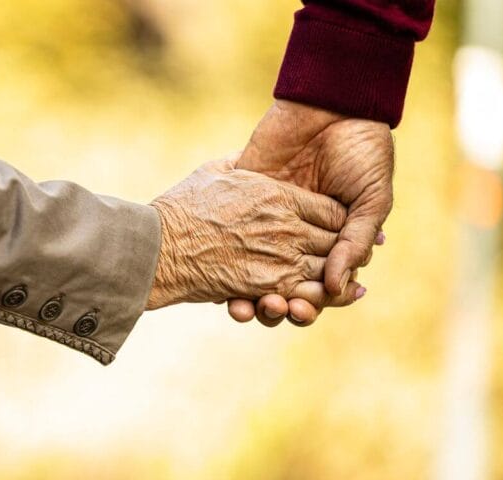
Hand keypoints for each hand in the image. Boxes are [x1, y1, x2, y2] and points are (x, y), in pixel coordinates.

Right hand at [146, 156, 361, 309]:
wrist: (159, 247)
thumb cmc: (181, 208)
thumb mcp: (215, 171)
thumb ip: (240, 162)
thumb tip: (247, 154)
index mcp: (279, 196)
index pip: (332, 211)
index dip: (339, 221)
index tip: (336, 227)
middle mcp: (287, 227)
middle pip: (337, 241)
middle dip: (343, 251)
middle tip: (343, 259)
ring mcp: (280, 259)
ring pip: (327, 271)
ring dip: (331, 279)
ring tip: (333, 285)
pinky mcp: (266, 287)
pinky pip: (302, 296)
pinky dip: (312, 301)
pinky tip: (315, 302)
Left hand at [230, 100, 392, 325]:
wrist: (333, 104)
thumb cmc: (362, 151)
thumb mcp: (370, 198)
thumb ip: (354, 242)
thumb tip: (337, 286)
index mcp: (329, 241)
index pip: (316, 287)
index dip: (311, 304)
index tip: (303, 309)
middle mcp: (296, 238)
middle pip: (283, 286)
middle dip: (280, 304)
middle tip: (277, 308)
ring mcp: (267, 223)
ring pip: (252, 274)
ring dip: (250, 295)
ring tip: (248, 306)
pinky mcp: (244, 204)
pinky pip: (230, 244)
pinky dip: (223, 269)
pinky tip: (222, 286)